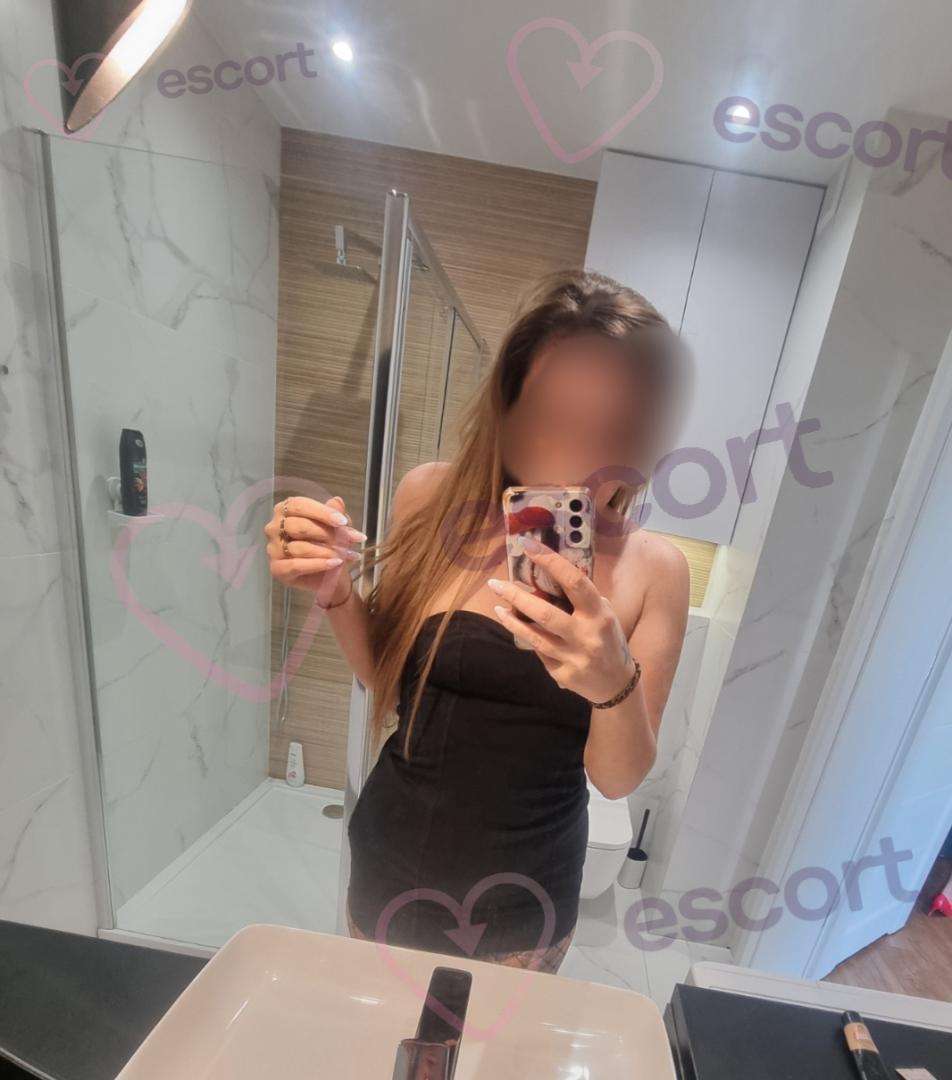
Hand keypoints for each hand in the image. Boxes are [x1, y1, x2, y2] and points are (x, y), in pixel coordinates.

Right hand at [264, 495, 365, 603]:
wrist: (329, 575)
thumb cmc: (329, 544)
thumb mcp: (337, 526)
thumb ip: (336, 513)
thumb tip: (337, 502)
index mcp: (285, 510)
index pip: (299, 505)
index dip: (322, 512)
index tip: (342, 521)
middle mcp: (274, 527)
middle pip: (299, 526)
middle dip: (328, 534)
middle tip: (350, 540)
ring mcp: (273, 549)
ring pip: (300, 547)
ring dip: (327, 551)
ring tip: (346, 554)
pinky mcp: (276, 569)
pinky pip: (296, 565)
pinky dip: (318, 564)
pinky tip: (335, 563)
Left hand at [487, 539, 636, 703]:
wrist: (616, 684)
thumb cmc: (608, 639)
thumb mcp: (605, 614)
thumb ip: (582, 598)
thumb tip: (552, 573)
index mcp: (599, 614)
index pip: (574, 582)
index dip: (550, 561)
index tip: (528, 546)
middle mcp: (585, 635)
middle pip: (544, 612)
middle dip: (516, 596)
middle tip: (495, 583)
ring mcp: (572, 657)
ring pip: (533, 635)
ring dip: (512, 619)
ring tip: (498, 605)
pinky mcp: (560, 674)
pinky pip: (538, 650)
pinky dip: (525, 635)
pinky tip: (514, 625)